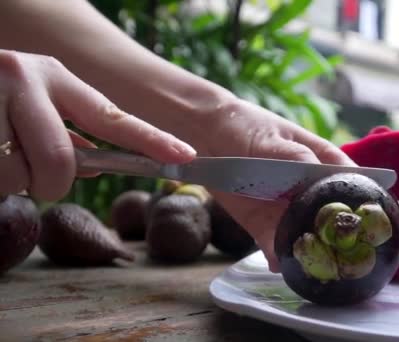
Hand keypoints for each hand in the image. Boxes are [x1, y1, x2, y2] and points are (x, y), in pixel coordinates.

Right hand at [0, 50, 195, 199]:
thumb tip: (96, 158)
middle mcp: (24, 78)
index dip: (152, 140)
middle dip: (50, 184)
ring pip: (17, 176)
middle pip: (59, 163)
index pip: (113, 116)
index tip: (185, 155)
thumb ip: (63, 127)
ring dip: (9, 180)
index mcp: (52, 76)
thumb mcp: (29, 100)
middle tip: (35, 175)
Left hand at [181, 98, 398, 271]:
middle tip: (368, 264)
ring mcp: (288, 210)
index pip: (363, 187)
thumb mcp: (272, 139)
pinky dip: (279, 256)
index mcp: (324, 164)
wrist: (206, 136)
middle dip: (356, 242)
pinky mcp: (263, 224)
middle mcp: (310, 192)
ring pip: (310, 238)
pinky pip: (276, 245)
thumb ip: (294, 158)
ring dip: (317, 256)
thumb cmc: (247, 126)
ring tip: (323, 273)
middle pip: (340, 220)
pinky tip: (281, 264)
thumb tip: (314, 182)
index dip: (386, 209)